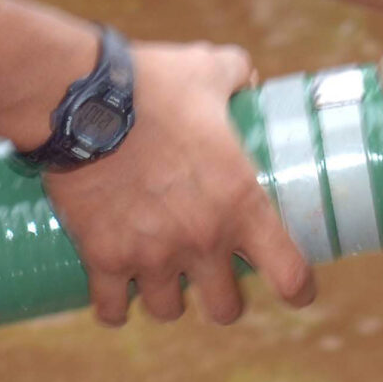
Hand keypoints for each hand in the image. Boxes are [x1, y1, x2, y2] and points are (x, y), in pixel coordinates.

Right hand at [42, 41, 315, 324]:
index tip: (296, 289)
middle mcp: (202, 239)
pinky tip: (115, 292)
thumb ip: (237, 74)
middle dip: (221, 295)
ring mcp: (151, 255)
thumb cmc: (154, 84)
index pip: (288, 274)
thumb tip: (249, 79)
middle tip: (213, 273)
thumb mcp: (209, 70)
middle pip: (224, 308)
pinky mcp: (103, 259)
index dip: (298, 288)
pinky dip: (113, 305)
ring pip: (168, 311)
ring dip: (167, 296)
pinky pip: (111, 309)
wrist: (84, 101)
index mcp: (241, 202)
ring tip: (162, 275)